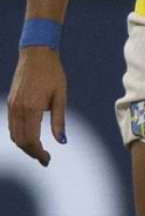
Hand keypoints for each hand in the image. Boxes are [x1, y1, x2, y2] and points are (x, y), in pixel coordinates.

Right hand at [8, 48, 66, 165]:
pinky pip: (11, 125)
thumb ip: (59, 120)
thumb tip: (62, 141)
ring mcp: (12, 106)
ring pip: (14, 135)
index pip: (31, 140)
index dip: (39, 154)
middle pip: (20, 141)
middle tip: (45, 159)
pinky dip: (19, 135)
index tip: (48, 160)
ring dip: (24, 146)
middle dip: (32, 153)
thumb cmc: (53, 74)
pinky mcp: (10, 102)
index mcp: (31, 109)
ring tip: (39, 150)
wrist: (36, 54)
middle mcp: (18, 109)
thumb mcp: (61, 97)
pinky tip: (30, 137)